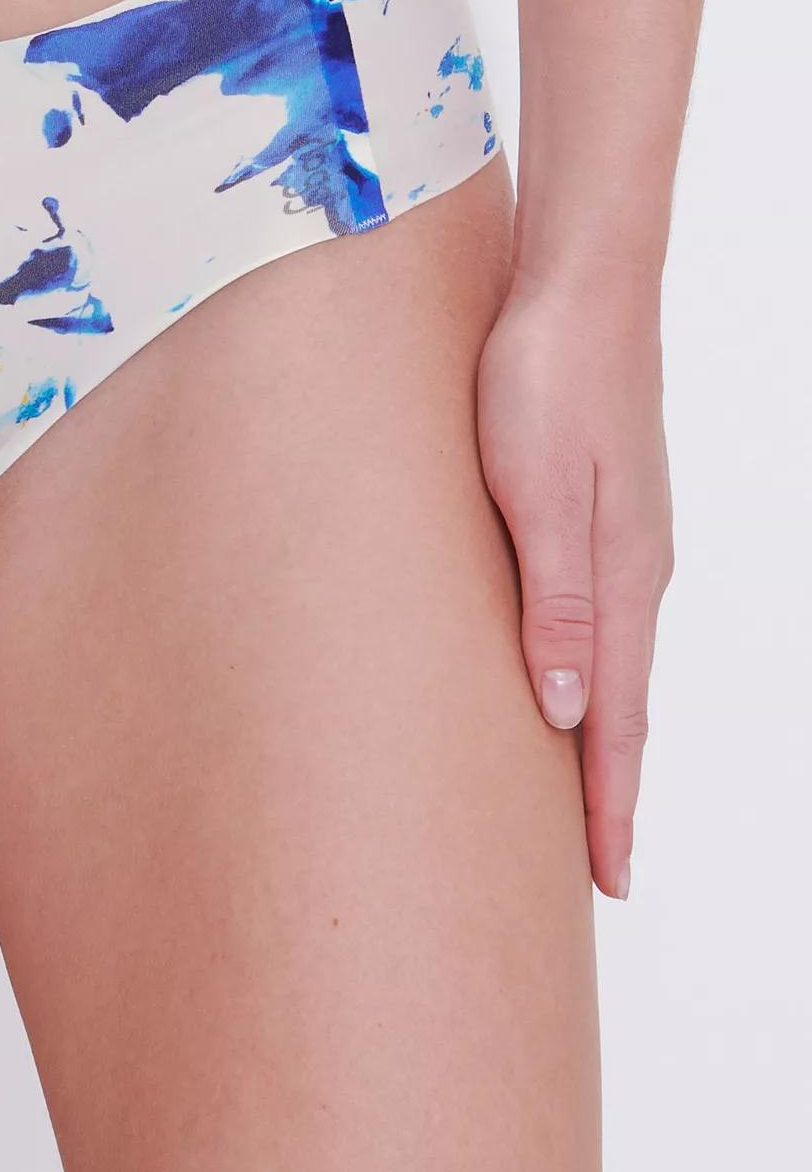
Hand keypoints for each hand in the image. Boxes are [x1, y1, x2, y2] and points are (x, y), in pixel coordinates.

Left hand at [476, 277, 674, 899]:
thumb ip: (554, 602)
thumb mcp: (538, 494)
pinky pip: (593, 612)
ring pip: (608, 659)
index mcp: (622, 579)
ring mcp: (622, 537)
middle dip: (606, 787)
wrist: (579, 286)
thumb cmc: (547, 379)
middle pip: (621, 703)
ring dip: (594, 731)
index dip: (608, 806)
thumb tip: (566, 714)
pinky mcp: (598, 505)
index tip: (605, 885)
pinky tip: (557, 670)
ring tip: (572, 786)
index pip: (616, 722)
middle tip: (590, 864)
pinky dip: (582, 667)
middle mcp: (633, 570)